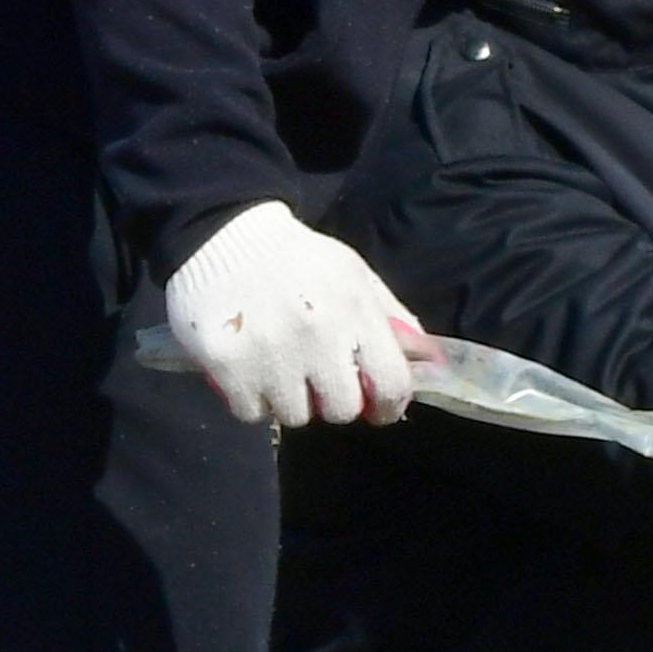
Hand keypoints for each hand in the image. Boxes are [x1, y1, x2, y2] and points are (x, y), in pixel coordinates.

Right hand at [159, 203, 422, 426]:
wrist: (224, 235)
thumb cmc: (299, 259)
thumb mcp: (354, 275)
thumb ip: (391, 317)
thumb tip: (428, 359)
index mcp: (355, 311)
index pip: (391, 384)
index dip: (389, 406)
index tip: (378, 408)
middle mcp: (316, 336)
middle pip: (341, 409)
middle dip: (333, 400)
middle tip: (318, 377)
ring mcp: (269, 353)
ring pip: (295, 416)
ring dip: (291, 399)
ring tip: (280, 368)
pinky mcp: (227, 365)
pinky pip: (252, 414)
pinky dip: (254, 400)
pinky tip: (252, 369)